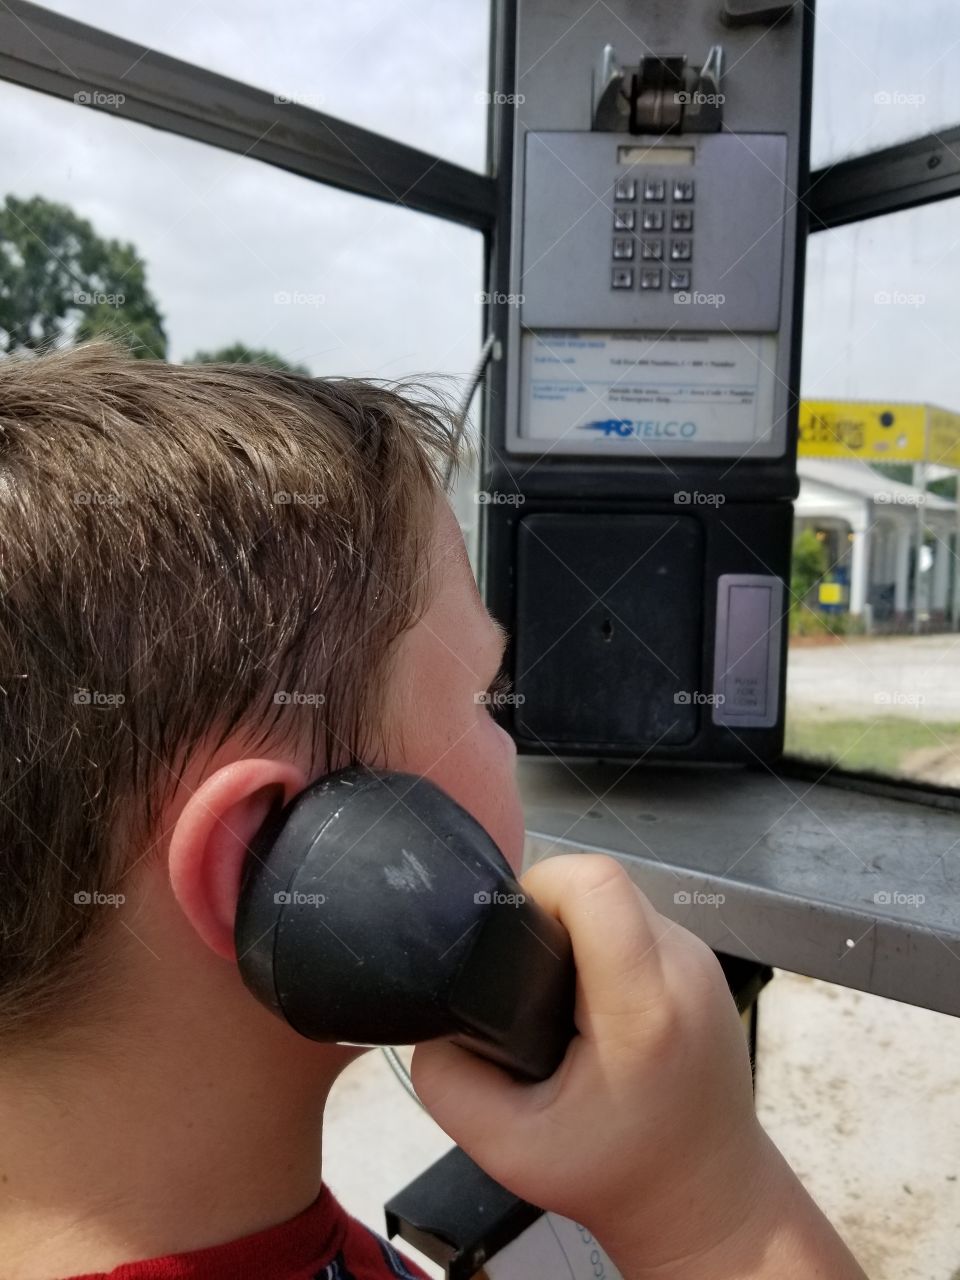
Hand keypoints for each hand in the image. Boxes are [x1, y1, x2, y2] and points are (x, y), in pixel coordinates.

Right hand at [411, 854, 766, 1270]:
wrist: (707, 1200)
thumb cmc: (617, 1176)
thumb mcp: (507, 1149)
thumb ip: (448, 1079)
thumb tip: (430, 1018)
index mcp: (642, 1007)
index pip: (594, 884)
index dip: (539, 889)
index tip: (511, 938)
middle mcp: (682, 968)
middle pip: (603, 882)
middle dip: (548, 909)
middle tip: (520, 972)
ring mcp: (700, 961)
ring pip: (621, 896)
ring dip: (576, 925)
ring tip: (552, 992)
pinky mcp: (703, 965)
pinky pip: (638, 921)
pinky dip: (603, 941)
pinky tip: (586, 998)